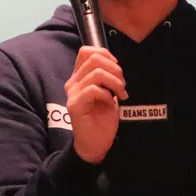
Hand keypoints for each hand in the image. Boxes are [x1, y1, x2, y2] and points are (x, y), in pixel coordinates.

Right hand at [65, 46, 125, 164]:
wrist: (96, 145)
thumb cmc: (102, 119)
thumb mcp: (108, 93)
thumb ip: (107, 77)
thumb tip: (116, 64)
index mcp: (80, 77)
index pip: (86, 51)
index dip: (105, 54)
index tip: (117, 69)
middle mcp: (73, 82)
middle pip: (94, 59)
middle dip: (115, 69)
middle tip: (122, 85)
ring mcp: (72, 93)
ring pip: (97, 73)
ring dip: (115, 82)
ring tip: (121, 94)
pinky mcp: (75, 105)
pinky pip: (93, 89)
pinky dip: (107, 94)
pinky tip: (111, 103)